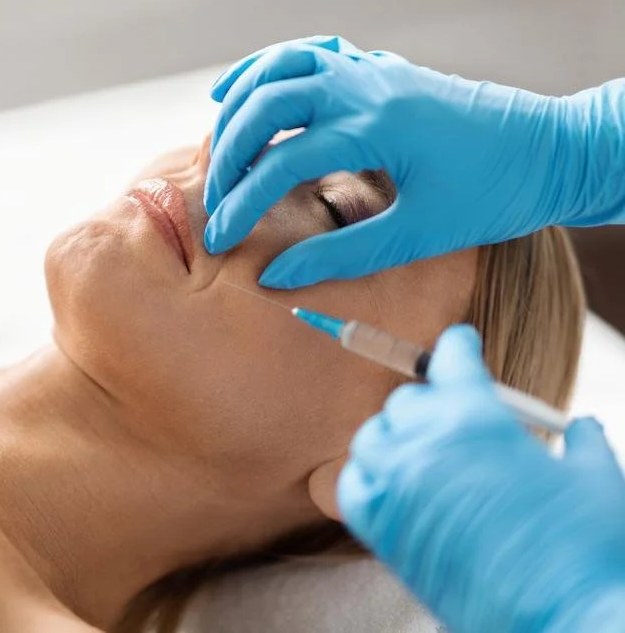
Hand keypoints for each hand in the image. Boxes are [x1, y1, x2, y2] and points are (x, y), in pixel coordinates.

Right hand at [203, 35, 624, 288]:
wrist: (552, 150)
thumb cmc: (494, 194)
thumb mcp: (418, 235)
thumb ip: (341, 255)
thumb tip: (276, 276)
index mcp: (375, 127)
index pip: (282, 162)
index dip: (242, 203)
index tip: (219, 238)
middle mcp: (366, 87)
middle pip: (268, 104)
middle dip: (228, 150)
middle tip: (213, 194)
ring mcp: (372, 70)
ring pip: (282, 66)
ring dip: (241, 99)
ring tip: (214, 139)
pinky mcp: (379, 69)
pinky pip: (311, 51)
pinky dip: (271, 66)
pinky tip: (249, 88)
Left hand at [338, 325, 624, 632]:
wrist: (563, 618)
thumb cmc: (586, 547)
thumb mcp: (597, 480)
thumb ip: (582, 441)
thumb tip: (579, 426)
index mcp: (475, 414)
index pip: (450, 357)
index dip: (458, 347)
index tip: (460, 343)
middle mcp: (424, 440)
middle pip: (407, 399)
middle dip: (432, 401)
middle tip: (453, 418)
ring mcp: (395, 484)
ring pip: (373, 437)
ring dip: (396, 437)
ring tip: (424, 453)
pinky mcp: (379, 529)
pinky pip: (352, 484)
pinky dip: (366, 476)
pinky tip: (390, 483)